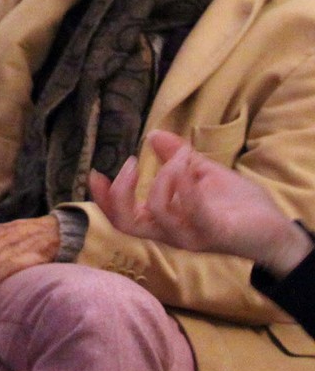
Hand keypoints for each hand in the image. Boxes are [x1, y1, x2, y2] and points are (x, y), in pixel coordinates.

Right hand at [91, 130, 313, 278]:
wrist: (276, 228)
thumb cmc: (236, 205)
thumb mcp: (201, 172)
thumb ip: (176, 157)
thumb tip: (153, 134)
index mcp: (161, 221)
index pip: (120, 217)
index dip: (103, 198)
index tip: (95, 172)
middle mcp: (169, 233)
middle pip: (125, 223)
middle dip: (120, 192)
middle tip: (131, 163)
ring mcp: (189, 236)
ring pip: (157, 210)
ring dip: (165, 176)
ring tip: (181, 157)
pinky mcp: (213, 233)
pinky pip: (190, 209)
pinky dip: (184, 184)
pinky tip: (188, 165)